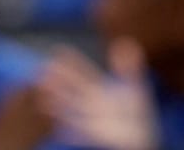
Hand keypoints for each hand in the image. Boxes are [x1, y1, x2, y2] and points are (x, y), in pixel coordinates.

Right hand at [37, 39, 158, 149]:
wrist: (141, 139)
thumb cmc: (137, 114)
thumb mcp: (136, 88)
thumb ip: (130, 69)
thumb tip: (126, 44)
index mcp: (99, 90)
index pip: (82, 73)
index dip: (72, 62)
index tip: (58, 50)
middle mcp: (91, 104)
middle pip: (72, 90)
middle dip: (58, 81)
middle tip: (43, 69)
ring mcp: (91, 120)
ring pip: (70, 111)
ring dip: (57, 106)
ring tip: (43, 100)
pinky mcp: (95, 137)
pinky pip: (78, 135)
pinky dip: (67, 132)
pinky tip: (57, 129)